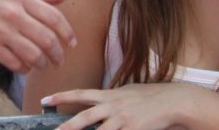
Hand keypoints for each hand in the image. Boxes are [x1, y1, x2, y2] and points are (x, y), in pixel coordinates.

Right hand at [0, 0, 75, 72]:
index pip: (54, 17)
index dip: (68, 33)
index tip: (73, 43)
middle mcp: (13, 12)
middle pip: (48, 39)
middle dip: (58, 54)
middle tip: (59, 61)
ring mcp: (1, 31)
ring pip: (35, 55)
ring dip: (42, 64)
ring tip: (42, 65)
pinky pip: (17, 64)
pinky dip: (24, 69)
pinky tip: (24, 66)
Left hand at [44, 82, 197, 129]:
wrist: (172, 101)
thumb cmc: (149, 97)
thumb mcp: (126, 92)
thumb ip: (110, 99)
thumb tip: (98, 103)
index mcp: (109, 95)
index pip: (80, 94)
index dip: (62, 96)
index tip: (45, 99)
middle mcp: (112, 106)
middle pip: (84, 117)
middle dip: (67, 127)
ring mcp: (122, 120)